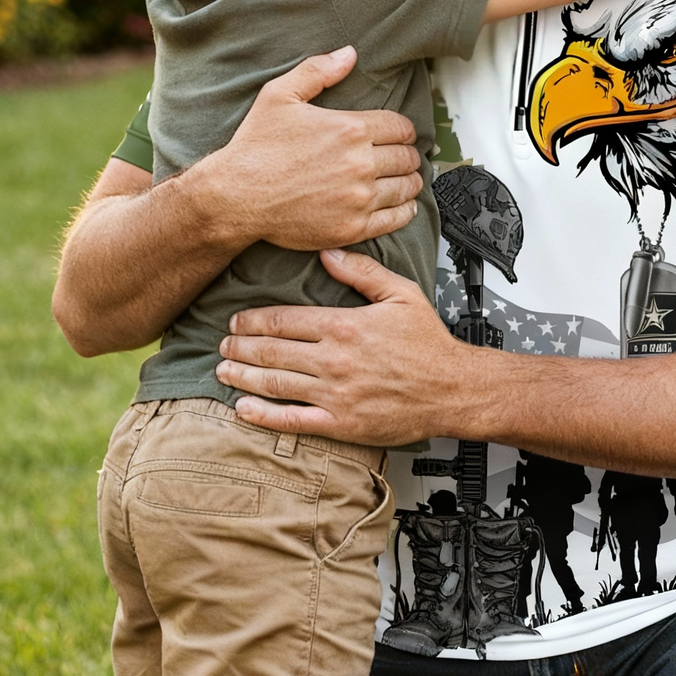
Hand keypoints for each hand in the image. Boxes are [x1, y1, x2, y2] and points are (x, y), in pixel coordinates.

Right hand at [200, 48, 422, 250]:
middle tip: (405, 157)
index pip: (401, 127)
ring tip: (407, 179)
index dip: (405, 130)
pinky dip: (405, 211)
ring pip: (406, 187)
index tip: (402, 135)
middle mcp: (360, 163)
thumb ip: (317, 71)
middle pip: (406, 157)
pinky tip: (403, 205)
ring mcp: (358, 198)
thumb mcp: (280, 96)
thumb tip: (349, 54)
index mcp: (350, 129)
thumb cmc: (255, 147)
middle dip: (409, 155)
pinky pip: (395, 218)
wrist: (235, 196)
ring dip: (410, 181)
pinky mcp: (352, 227)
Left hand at [217, 248, 471, 443]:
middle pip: (272, 350)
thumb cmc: (429, 343)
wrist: (452, 389)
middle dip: (241, 346)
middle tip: (222, 343)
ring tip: (223, 369)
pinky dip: (263, 415)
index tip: (236, 320)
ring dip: (243, 376)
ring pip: (275, 383)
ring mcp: (334, 394)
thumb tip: (328, 253)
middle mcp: (333, 360)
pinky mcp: (340, 423)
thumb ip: (363, 272)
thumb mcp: (401, 293)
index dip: (254, 320)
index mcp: (344, 325)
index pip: (284, 320)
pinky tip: (244, 408)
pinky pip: (292, 420)